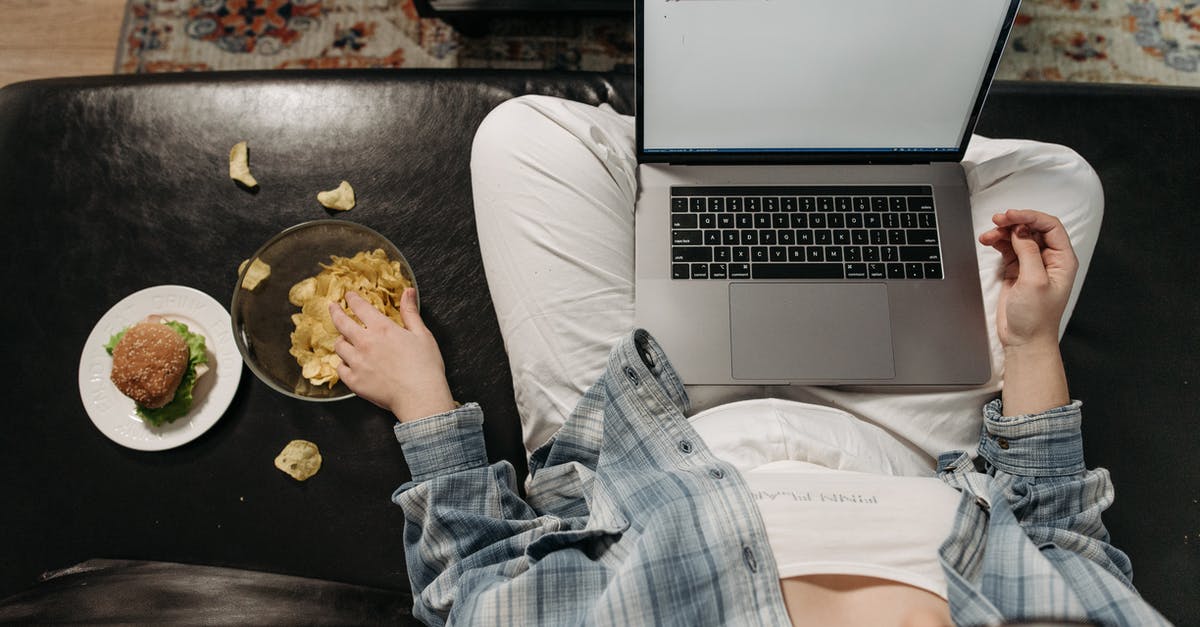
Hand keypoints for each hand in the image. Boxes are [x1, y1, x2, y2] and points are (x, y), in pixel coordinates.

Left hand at [329, 289, 456, 422]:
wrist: (420, 396)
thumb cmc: (425, 366)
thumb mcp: (422, 334)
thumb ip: (411, 312)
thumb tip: (408, 291)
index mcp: (382, 329)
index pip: (360, 308)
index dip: (353, 299)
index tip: (349, 295)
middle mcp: (365, 343)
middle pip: (342, 323)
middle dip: (335, 312)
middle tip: (332, 307)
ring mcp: (357, 363)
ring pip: (339, 346)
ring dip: (341, 341)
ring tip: (343, 340)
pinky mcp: (354, 381)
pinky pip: (340, 369)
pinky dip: (343, 364)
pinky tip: (347, 364)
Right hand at [978, 209, 1078, 349]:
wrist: (1024, 340)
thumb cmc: (1036, 318)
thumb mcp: (1034, 281)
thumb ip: (1029, 252)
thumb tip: (1021, 231)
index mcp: (1062, 260)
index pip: (1050, 227)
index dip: (1031, 217)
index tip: (1012, 216)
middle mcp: (1049, 259)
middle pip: (1033, 228)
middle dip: (1015, 222)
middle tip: (998, 220)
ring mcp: (1033, 264)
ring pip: (1018, 237)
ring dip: (1003, 232)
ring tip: (988, 235)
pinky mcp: (1018, 270)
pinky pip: (1008, 248)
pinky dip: (998, 242)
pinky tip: (989, 241)